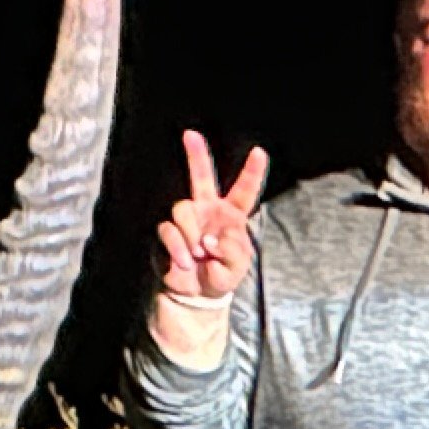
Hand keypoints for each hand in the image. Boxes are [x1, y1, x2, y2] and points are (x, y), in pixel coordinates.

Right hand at [157, 129, 268, 303]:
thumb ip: (233, 250)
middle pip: (202, 177)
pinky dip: (178, 249)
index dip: (252, 173)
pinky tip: (186, 263)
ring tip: (199, 255)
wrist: (197, 294)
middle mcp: (208, 210)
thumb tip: (211, 238)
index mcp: (231, 215)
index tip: (259, 152)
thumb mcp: (238, 266)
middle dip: (196, 155)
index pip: (244, 191)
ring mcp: (187, 219)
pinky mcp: (168, 232)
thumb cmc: (222, 275)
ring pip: (183, 209)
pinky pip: (169, 231)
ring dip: (191, 234)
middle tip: (190, 134)